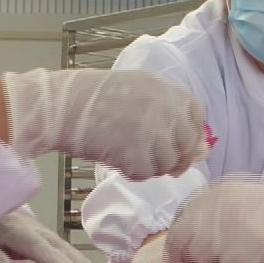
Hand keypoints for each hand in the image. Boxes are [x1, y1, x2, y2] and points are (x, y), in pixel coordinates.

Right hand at [1, 69, 206, 180]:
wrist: (60, 106)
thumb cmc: (93, 98)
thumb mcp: (138, 91)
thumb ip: (170, 113)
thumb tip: (203, 149)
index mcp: (167, 89)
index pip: (197, 116)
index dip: (188, 134)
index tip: (175, 143)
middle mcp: (165, 108)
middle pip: (186, 145)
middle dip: (171, 156)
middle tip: (148, 156)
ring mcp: (153, 131)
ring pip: (167, 163)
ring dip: (150, 165)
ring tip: (126, 153)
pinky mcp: (137, 152)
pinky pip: (146, 173)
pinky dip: (133, 172)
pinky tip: (118, 160)